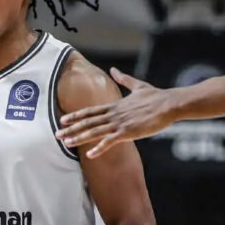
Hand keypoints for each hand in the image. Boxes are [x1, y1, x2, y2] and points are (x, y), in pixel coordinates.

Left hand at [56, 67, 175, 157]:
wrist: (169, 104)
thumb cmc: (156, 96)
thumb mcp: (137, 86)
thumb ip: (124, 79)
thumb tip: (114, 69)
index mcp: (114, 106)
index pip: (90, 111)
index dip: (75, 116)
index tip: (62, 119)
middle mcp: (113, 114)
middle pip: (88, 122)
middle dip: (71, 128)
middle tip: (56, 134)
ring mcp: (119, 123)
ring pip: (94, 131)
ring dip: (79, 137)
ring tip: (66, 143)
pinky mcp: (128, 132)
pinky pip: (110, 141)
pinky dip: (99, 148)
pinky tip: (89, 154)